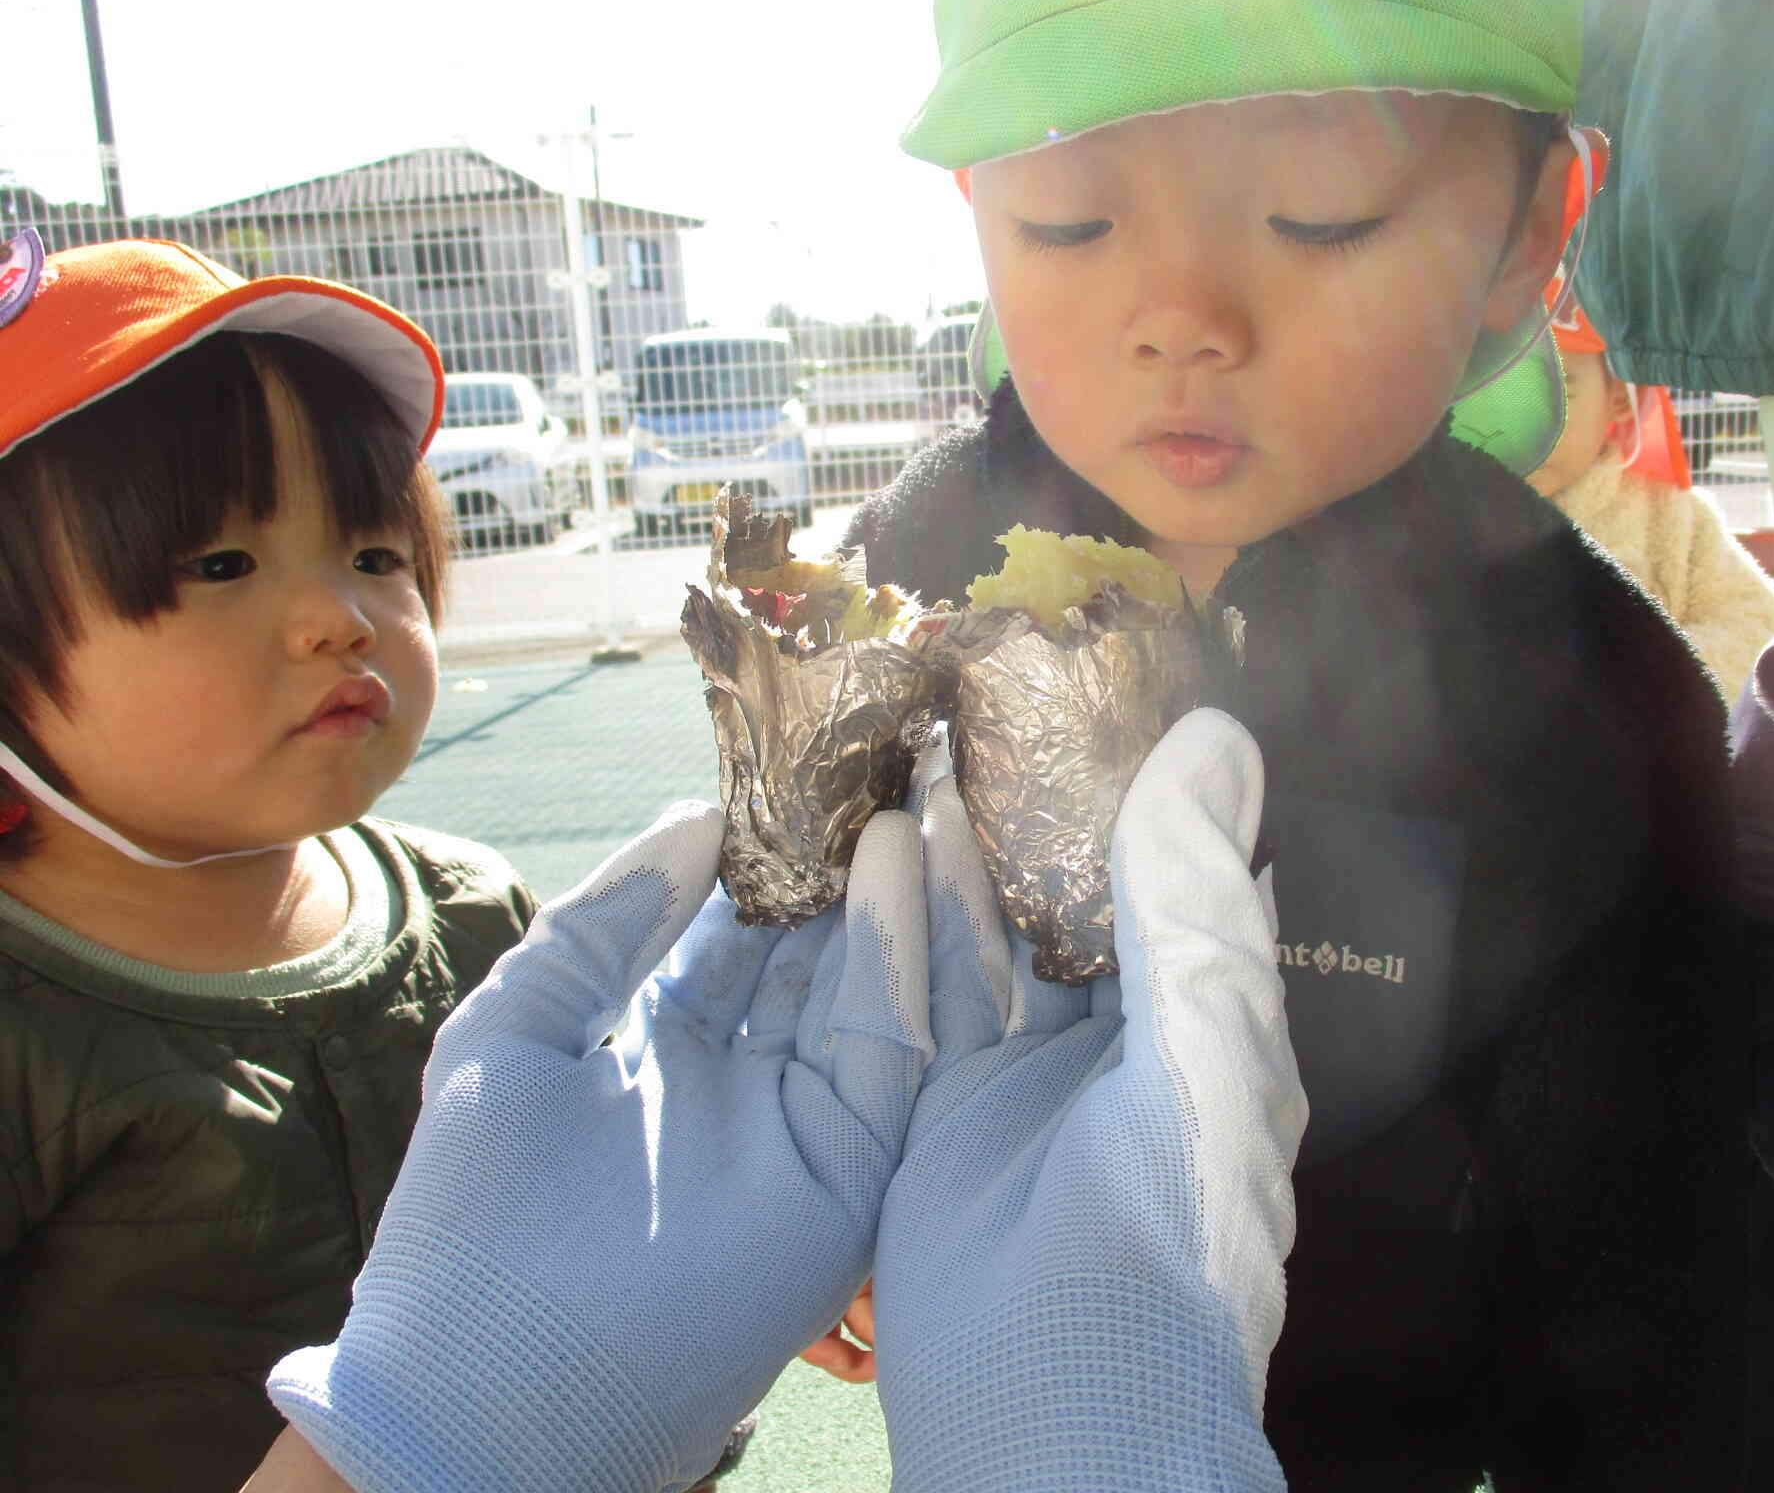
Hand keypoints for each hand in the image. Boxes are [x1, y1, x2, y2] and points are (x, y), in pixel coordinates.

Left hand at [267, 799, 933, 1492]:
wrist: (486, 1396)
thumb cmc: (474, 1218)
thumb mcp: (516, 1030)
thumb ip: (606, 923)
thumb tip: (696, 817)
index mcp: (663, 1052)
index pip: (741, 930)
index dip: (775, 848)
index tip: (807, 764)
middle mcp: (743, 1083)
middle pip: (818, 950)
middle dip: (853, 857)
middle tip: (892, 753)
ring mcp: (799, 1128)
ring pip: (873, 987)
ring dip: (902, 887)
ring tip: (922, 781)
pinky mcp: (845, 1173)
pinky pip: (891, 1050)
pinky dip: (908, 954)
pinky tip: (909, 863)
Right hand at [876, 709, 1306, 1492]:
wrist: (1060, 1422)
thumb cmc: (1163, 1237)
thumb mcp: (1197, 1051)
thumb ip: (1192, 898)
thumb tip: (1216, 734)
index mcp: (1211, 1024)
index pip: (1188, 872)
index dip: (1152, 778)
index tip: (1108, 672)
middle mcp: (1125, 1042)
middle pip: (1080, 893)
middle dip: (1043, 801)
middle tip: (994, 684)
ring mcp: (1029, 1080)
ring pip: (996, 934)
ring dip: (967, 845)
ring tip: (931, 734)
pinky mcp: (941, 1116)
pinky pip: (925, 996)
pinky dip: (905, 920)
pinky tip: (884, 835)